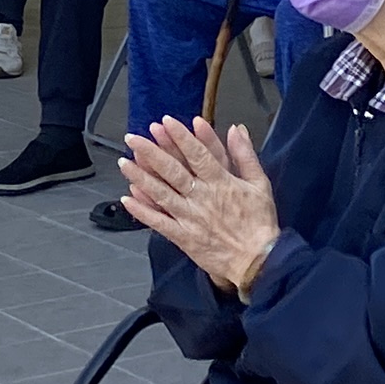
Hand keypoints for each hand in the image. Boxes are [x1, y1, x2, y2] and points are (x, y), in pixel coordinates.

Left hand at [117, 115, 279, 294]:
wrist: (258, 261)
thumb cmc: (260, 223)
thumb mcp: (260, 184)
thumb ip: (246, 155)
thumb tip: (237, 129)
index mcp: (221, 182)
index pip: (197, 154)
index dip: (180, 136)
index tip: (166, 122)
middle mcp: (202, 198)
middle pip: (173, 171)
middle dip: (151, 152)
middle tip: (133, 138)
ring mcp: (190, 218)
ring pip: (161, 194)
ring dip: (140, 177)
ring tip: (124, 162)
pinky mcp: (184, 237)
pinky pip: (159, 222)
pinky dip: (142, 211)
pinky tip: (127, 199)